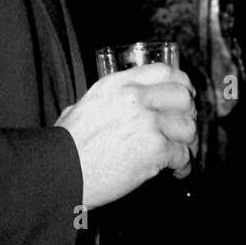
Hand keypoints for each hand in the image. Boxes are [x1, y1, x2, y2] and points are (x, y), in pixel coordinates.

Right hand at [56, 63, 197, 208]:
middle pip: (182, 96)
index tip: (184, 95)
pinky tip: (177, 170)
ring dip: (187, 141)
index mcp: (118, 84)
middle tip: (184, 127)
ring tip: (181, 152)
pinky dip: (183, 165)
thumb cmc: (64, 147)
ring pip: (187, 126)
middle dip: (188, 113)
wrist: (58, 173)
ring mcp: (147, 122)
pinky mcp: (154, 148)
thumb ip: (102, 102)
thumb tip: (108, 107)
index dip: (181, 84)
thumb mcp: (80, 108)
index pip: (165, 71)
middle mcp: (136, 98)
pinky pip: (182, 154)